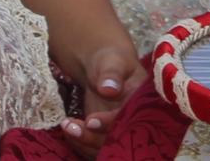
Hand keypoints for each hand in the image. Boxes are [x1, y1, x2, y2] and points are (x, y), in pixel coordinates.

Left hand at [56, 37, 139, 154]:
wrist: (104, 67)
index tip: (90, 121)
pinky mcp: (106, 136)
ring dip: (85, 143)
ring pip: (106, 148)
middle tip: (71, 127)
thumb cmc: (111, 61)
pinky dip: (81, 143)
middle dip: (94, 139)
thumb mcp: (112, 61)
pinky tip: (68, 129)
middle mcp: (135, 121)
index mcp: (143, 103)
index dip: (111, 124)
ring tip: (66, 126)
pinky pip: (95, 148)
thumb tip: (109, 89)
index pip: (131, 121)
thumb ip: (112, 73)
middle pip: (118, 140)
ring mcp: (120, 130)